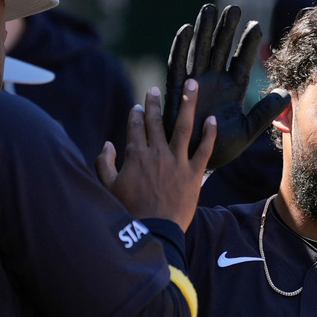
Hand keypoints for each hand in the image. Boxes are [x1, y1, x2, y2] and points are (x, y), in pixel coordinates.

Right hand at [96, 81, 213, 230]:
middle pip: (156, 122)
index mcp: (135, 155)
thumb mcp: (108, 187)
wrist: (153, 231)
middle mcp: (157, 153)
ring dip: (187, 104)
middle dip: (155, 103)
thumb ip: (104, 164)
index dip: (137, 115)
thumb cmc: (129, 211)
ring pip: (182, 127)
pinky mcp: (194, 174)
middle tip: (157, 89)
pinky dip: (209, 134)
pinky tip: (212, 119)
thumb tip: (107, 145)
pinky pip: (204, 150)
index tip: (138, 106)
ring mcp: (177, 162)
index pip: (136, 127)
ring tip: (192, 86)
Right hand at [165, 3, 290, 169]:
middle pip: (220, 49)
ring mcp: (195, 84)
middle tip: (233, 7)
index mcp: (231, 89)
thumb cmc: (220, 148)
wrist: (194, 162)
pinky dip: (181, 48)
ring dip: (204, 31)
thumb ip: (265, 112)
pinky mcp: (177, 91)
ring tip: (210, 9)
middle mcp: (213, 82)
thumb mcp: (247, 130)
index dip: (248, 44)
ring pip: (200, 51)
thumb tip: (286, 93)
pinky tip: (187, 30)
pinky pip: (178, 66)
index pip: (242, 61)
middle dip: (226, 29)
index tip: (257, 25)